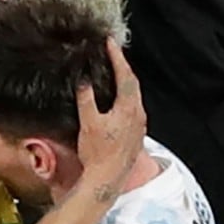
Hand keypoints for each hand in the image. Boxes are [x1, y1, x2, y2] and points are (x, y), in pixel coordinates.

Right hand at [74, 39, 146, 201]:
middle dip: (123, 67)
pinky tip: (117, 101)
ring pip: (134, 97)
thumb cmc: (98, 154)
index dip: (117, 57)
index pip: (125, 75)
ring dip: (125, 83)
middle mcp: (138, 115)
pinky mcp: (135, 135)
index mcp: (129, 108)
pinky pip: (133, 109)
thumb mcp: (88, 122)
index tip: (110, 44)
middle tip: (113, 54)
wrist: (107, 180)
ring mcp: (139, 126)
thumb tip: (84, 80)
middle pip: (133, 84)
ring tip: (115, 73)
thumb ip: (87, 98)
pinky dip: (126, 98)